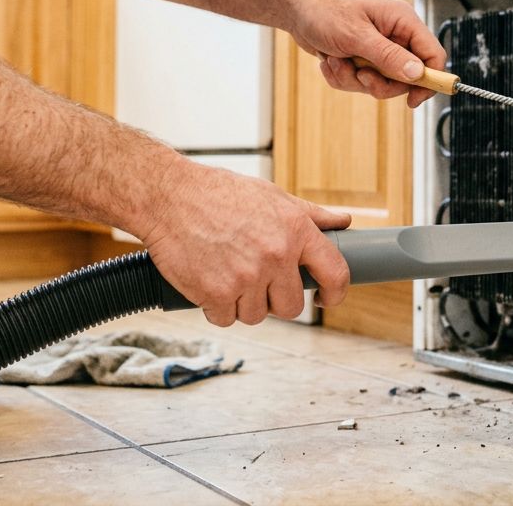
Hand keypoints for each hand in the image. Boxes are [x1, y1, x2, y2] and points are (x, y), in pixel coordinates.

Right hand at [141, 162, 351, 325]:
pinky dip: (217, 308)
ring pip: (257, 315)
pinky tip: (209, 282)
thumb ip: (310, 214)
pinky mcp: (216, 294)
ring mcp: (246, 277)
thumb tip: (344, 222)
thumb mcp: (272, 195)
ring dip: (243, 303)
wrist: (168, 196)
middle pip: (292, 306)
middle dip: (276, 299)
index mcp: (296, 230)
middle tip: (257, 281)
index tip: (327, 298)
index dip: (336, 293)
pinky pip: (226, 319)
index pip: (335, 272)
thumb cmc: (219, 193)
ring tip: (227, 274)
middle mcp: (275, 255)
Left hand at [290, 0, 446, 107]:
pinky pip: (360, 83)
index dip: (430, 80)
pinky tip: (329, 60)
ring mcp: (378, 49)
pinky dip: (342, 77)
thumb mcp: (356, 35)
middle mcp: (395, 36)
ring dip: (354, 79)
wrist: (295, 7)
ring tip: (336, 61)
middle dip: (379, 83)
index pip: (433, 55)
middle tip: (360, 75)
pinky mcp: (363, 59)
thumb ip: (388, 56)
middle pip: (406, 78)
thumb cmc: (324, 9)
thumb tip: (417, 74)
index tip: (414, 100)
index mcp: (403, 22)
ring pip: (381, 83)